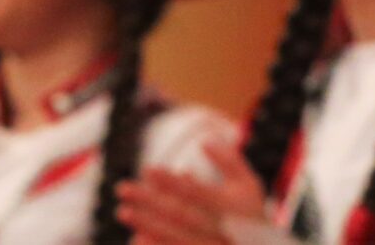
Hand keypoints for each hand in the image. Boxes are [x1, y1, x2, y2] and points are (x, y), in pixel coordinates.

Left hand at [117, 138, 267, 244]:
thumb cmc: (252, 216)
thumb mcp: (250, 186)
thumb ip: (230, 162)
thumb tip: (205, 140)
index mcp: (234, 208)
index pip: (197, 193)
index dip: (172, 182)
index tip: (148, 170)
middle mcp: (222, 231)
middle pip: (180, 214)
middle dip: (150, 201)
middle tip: (122, 187)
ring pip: (174, 236)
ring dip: (146, 224)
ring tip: (123, 211)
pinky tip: (136, 238)